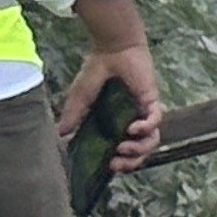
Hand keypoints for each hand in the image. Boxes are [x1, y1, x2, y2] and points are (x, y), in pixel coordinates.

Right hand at [58, 0, 163, 172]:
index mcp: (115, 123)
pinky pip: (156, 120)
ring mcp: (143, 111)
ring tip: (123, 147)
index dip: (120, 163)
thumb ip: (72, 116)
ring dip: (139, 149)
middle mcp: (131, 120)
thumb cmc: (95, 71)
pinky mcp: (151, 100)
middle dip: (131, 163)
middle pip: (141, 150)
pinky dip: (146, 128)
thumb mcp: (79, 98)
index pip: (124, 150)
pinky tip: (133, 128)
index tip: (107, 167)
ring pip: (152, 140)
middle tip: (116, 163)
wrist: (111, 49)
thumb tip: (60, 135)